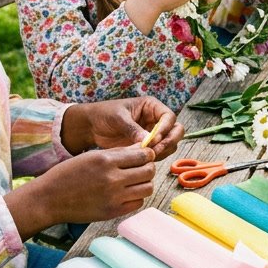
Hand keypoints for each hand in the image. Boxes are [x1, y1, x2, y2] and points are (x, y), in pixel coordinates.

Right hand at [8, 146, 157, 233]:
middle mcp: (112, 178)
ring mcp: (114, 197)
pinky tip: (127, 193)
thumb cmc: (68, 175)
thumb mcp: (91, 156)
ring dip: (145, 183)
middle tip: (141, 168)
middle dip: (148, 167)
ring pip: (148, 188)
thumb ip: (119, 153)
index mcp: (106, 160)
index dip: (147, 154)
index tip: (144, 155)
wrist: (49, 200)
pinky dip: (137, 197)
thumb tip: (142, 148)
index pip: (143, 155)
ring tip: (135, 181)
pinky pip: (138, 203)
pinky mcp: (113, 212)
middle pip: (149, 171)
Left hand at [61, 97, 182, 159]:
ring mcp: (153, 134)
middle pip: (176, 130)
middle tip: (155, 151)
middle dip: (169, 141)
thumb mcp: (118, 118)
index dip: (165, 128)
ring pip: (170, 144)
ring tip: (147, 157)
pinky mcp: (147, 146)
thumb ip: (132, 129)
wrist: (91, 126)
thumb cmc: (104, 114)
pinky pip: (159, 153)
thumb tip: (147, 141)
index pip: (169, 117)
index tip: (154, 139)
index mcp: (151, 107)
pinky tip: (143, 160)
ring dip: (163, 151)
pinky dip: (155, 157)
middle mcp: (156, 120)